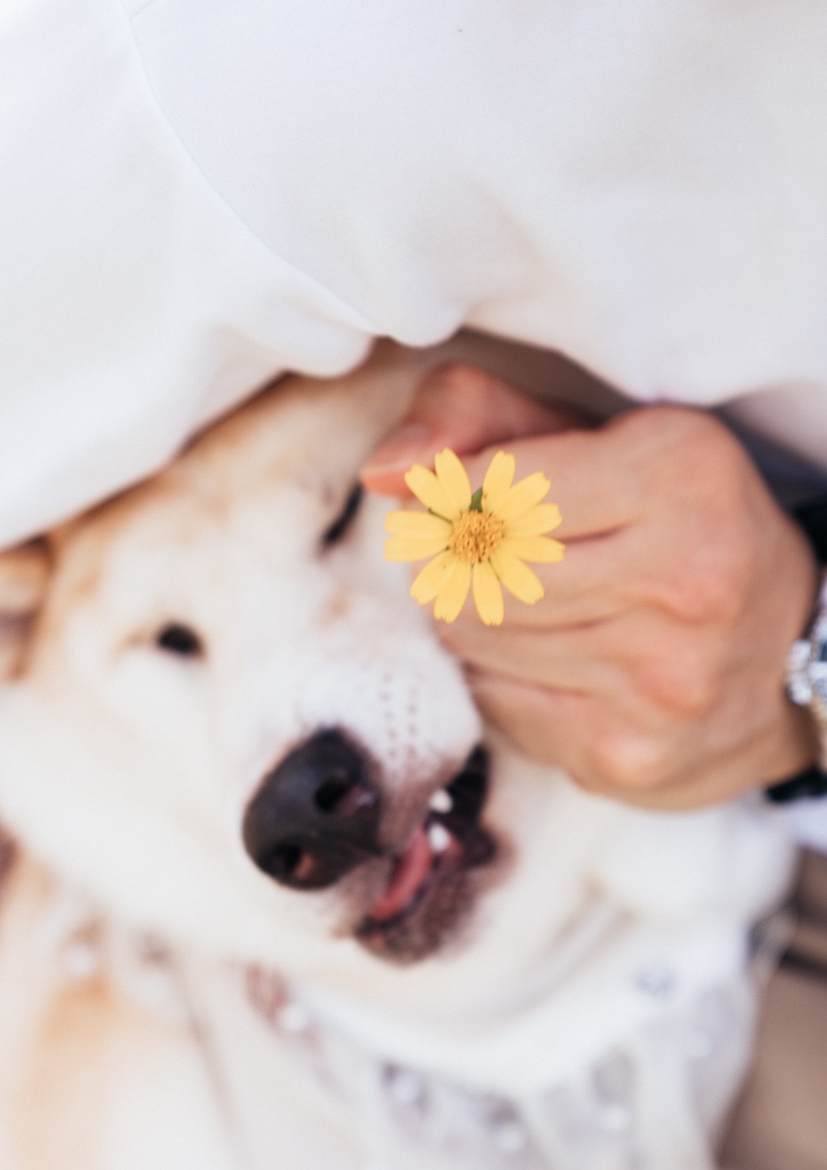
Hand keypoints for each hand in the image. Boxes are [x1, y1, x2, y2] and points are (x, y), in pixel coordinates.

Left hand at [361, 364, 819, 809]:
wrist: (790, 662)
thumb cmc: (673, 528)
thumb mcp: (600, 438)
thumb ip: (479, 417)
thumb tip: (384, 467)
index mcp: (681, 475)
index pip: (497, 485)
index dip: (454, 494)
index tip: (457, 499)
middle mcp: (682, 578)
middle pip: (478, 568)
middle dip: (450, 560)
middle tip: (471, 556)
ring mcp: (659, 677)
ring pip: (477, 638)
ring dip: (470, 619)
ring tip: (516, 604)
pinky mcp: (627, 753)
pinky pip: (498, 703)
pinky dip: (497, 678)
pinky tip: (543, 660)